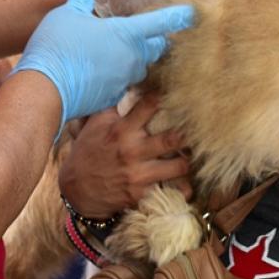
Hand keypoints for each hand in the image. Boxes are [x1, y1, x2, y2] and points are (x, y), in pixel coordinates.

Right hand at [13, 0, 193, 124]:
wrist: (46, 87)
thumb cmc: (58, 45)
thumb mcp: (66, 14)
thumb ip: (80, 2)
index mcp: (126, 33)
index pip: (160, 22)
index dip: (178, 16)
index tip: (193, 13)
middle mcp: (132, 58)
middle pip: (155, 49)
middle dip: (155, 42)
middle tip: (150, 36)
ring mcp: (123, 80)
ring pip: (138, 68)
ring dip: (132, 61)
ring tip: (117, 55)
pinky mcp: (111, 97)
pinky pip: (121, 85)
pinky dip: (115, 79)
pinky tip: (99, 75)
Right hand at [59, 94, 192, 218]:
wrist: (77, 190)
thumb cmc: (88, 152)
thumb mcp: (94, 125)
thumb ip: (111, 107)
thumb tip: (127, 85)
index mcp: (121, 129)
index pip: (149, 105)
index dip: (166, 97)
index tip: (180, 93)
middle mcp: (132, 150)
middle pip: (172, 138)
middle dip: (189, 133)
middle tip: (202, 128)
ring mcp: (138, 174)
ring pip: (179, 165)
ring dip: (189, 160)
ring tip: (194, 154)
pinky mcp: (142, 193)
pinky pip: (172, 190)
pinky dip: (183, 188)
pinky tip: (188, 183)